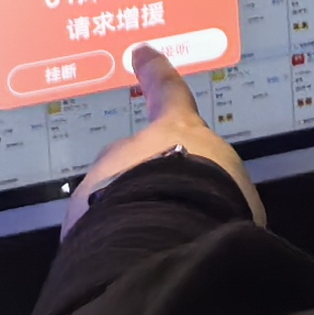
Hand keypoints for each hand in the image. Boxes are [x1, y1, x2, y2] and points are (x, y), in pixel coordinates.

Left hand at [70, 45, 259, 228]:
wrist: (169, 232)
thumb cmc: (216, 202)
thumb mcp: (235, 189)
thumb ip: (216, 184)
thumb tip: (214, 199)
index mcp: (179, 131)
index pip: (169, 93)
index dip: (157, 74)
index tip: (141, 53)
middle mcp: (135, 147)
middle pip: (137, 161)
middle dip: (145, 184)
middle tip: (165, 213)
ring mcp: (102, 177)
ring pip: (113, 196)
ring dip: (127, 216)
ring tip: (149, 246)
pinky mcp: (78, 213)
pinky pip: (95, 228)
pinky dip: (107, 242)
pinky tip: (125, 261)